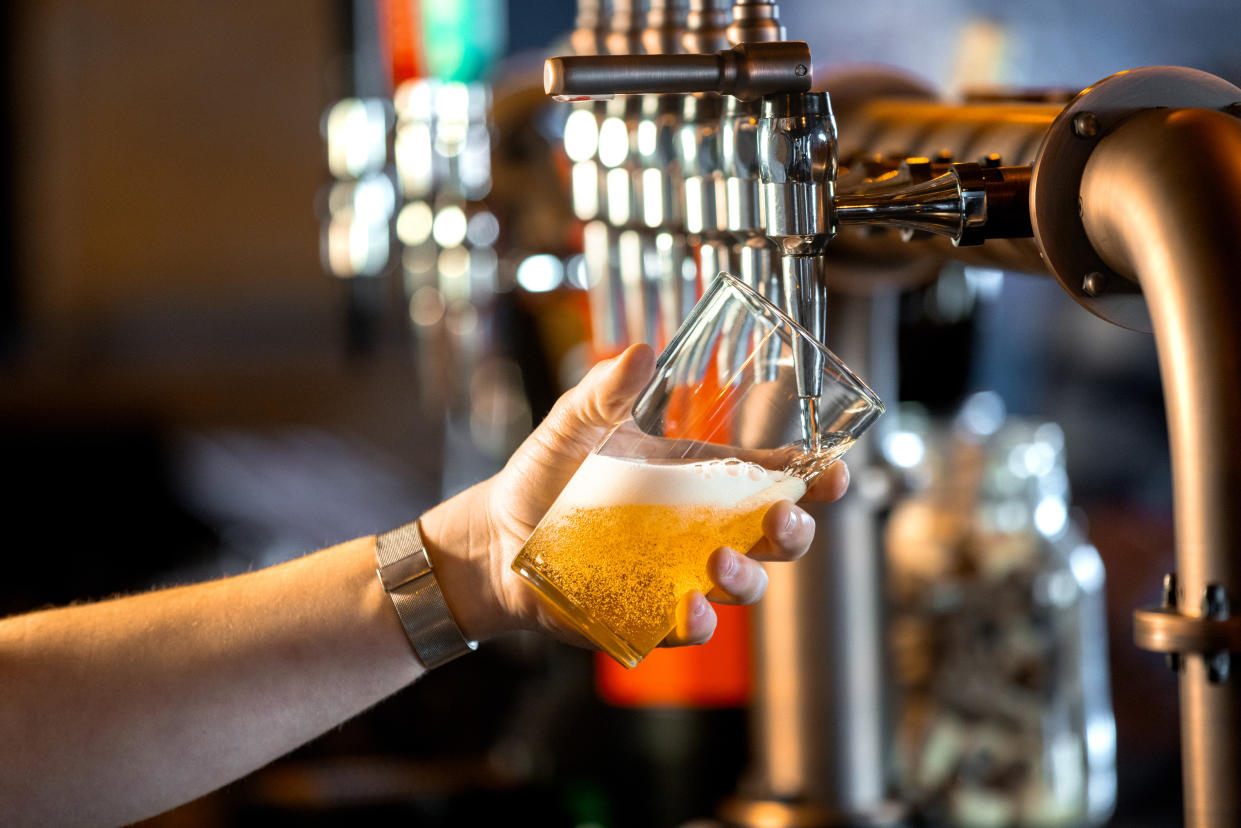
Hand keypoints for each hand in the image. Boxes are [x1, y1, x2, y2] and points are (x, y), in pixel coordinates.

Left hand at [420, 344, 850, 647]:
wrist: (497, 534)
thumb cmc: (546, 473)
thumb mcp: (574, 423)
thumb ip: (605, 390)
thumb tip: (638, 350)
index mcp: (700, 477)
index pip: (774, 476)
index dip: (814, 477)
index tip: (833, 471)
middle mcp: (702, 529)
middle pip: (777, 536)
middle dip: (795, 530)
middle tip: (783, 518)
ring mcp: (682, 574)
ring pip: (745, 584)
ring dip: (747, 576)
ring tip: (720, 562)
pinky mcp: (649, 615)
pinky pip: (690, 627)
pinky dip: (698, 622)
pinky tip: (690, 608)